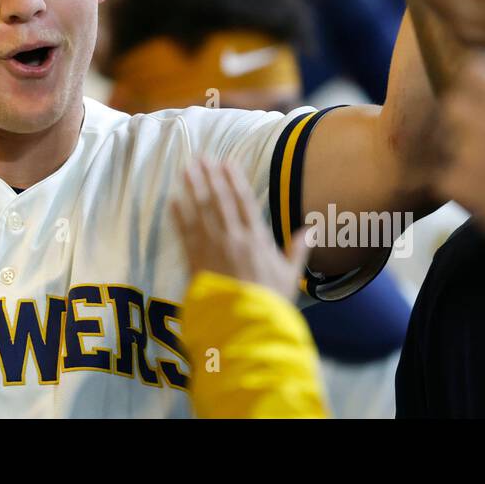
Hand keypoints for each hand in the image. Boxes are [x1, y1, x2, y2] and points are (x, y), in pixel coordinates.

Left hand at [172, 156, 311, 300]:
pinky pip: (185, 234)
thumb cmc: (270, 302)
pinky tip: (173, 201)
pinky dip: (179, 216)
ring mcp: (213, 248)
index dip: (235, 180)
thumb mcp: (290, 276)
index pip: (244, 202)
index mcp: (257, 239)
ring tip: (186, 169)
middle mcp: (233, 238)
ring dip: (193, 188)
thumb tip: (312, 229)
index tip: (227, 162)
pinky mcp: (196, 262)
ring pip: (201, 212)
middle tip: (201, 157)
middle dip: (210, 177)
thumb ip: (298, 250)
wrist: (246, 326)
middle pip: (219, 201)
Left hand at [437, 36, 484, 256]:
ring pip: (448, 143)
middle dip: (467, 115)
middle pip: (453, 105)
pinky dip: (460, 185)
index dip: (482, 78)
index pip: (473, 69)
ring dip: (463, 151)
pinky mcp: (461, 188)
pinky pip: (445, 178)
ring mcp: (468, 154)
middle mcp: (482, 121)